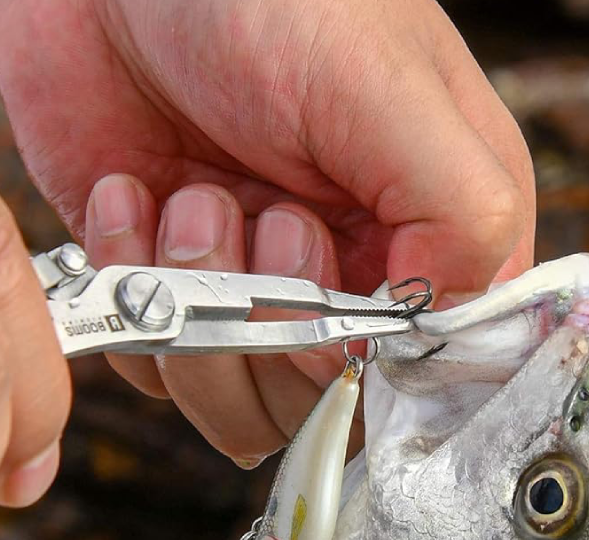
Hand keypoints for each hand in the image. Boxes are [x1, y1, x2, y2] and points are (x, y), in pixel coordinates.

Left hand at [0, 0, 534, 461]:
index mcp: (439, 225)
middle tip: (264, 219)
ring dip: (200, 314)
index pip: (446, 364)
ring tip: (189, 199)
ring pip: (238, 405)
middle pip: (334, 403)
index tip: (344, 317)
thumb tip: (444, 323)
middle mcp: (352, 269)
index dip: (388, 366)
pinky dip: (133, 291)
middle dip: (279, 329)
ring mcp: (256, 284)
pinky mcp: (171, 283)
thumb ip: (456, 207)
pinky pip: (153, 362)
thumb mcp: (383, 84)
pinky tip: (133, 195)